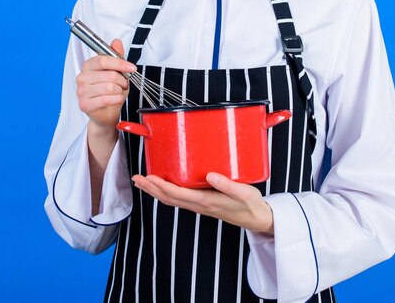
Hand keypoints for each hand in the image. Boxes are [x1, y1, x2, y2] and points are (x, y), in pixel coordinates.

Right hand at [76, 39, 136, 130]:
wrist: (105, 113)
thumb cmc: (110, 92)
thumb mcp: (116, 72)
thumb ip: (116, 57)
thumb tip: (116, 41)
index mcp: (88, 66)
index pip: (103, 59)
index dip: (120, 63)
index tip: (131, 68)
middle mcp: (82, 77)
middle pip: (109, 74)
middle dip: (122, 80)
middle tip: (124, 84)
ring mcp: (81, 91)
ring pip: (109, 87)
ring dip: (120, 91)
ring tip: (118, 92)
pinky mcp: (84, 104)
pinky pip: (106, 99)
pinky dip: (117, 99)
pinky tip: (116, 99)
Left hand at [131, 173, 273, 233]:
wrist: (257, 219)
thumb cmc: (251, 204)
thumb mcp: (244, 193)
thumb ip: (227, 184)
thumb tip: (210, 175)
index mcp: (206, 201)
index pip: (177, 194)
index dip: (160, 186)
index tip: (148, 176)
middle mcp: (199, 205)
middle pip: (169, 198)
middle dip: (151, 188)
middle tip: (137, 178)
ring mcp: (200, 206)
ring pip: (172, 200)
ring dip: (156, 191)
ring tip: (144, 182)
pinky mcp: (203, 204)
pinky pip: (179, 199)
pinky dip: (167, 193)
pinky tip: (165, 186)